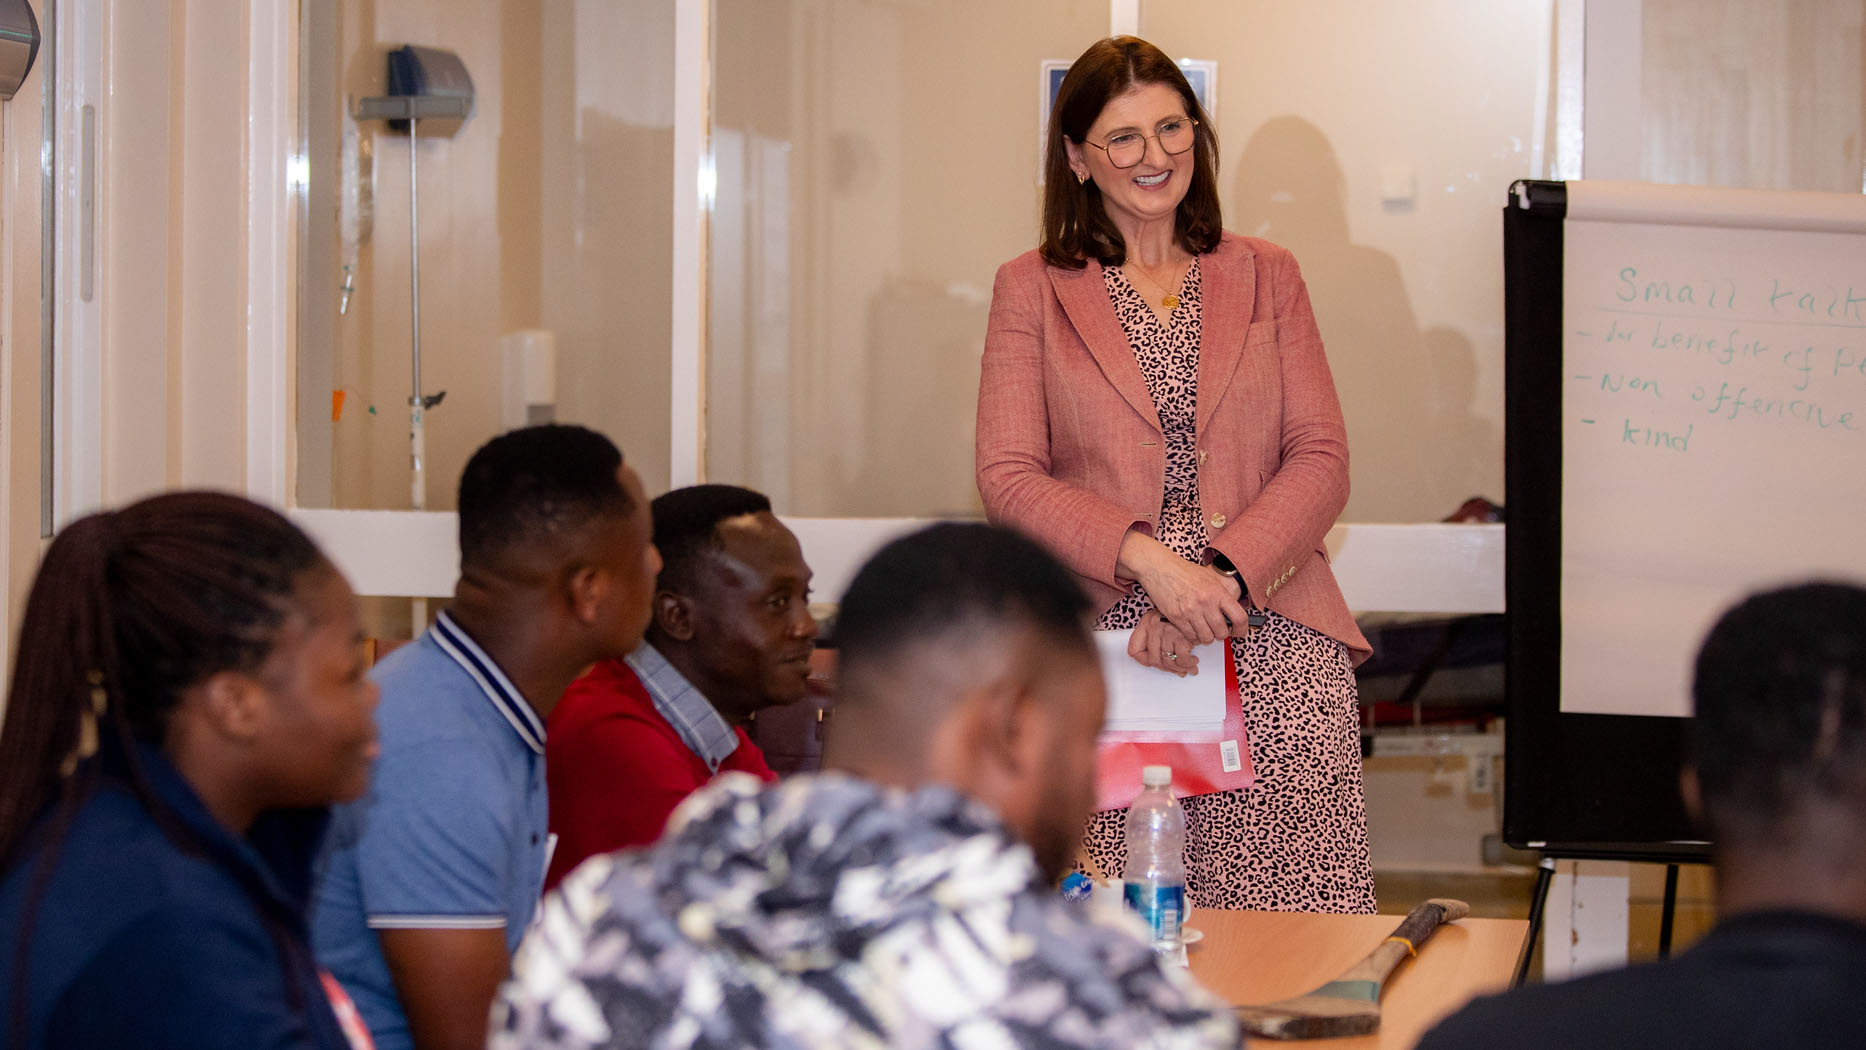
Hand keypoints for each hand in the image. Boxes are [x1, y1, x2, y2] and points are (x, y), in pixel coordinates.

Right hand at [1118, 532, 1247, 644]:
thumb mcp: (1209, 578)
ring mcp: (1191, 611)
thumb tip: (1231, 612)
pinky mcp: (1176, 617)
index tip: (1239, 633)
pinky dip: (1192, 636)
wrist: (1159, 567)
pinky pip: (1190, 636)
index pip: (1239, 617)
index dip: (1242, 630)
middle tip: (1216, 630)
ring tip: (1202, 629)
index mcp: (1218, 592)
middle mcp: (1206, 602)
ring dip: (1206, 637)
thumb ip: (1221, 594)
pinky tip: (1191, 628)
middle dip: (1220, 635)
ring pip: (1206, 638)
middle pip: (1222, 632)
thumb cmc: (1184, 571)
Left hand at [1129, 609, 1198, 675]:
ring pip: (1168, 661)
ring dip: (1180, 668)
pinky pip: (1182, 660)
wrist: (1196, 597)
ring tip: (1187, 666)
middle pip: (1154, 659)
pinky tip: (1192, 660)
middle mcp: (1154, 627)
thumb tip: (1161, 659)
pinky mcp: (1181, 637)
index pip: (1134, 650)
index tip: (1152, 663)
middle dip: (1167, 668)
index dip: (1143, 660)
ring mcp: (1167, 632)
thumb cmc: (1182, 608)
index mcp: (1146, 622)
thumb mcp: (1164, 617)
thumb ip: (1157, 635)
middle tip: (1176, 668)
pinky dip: (1188, 664)